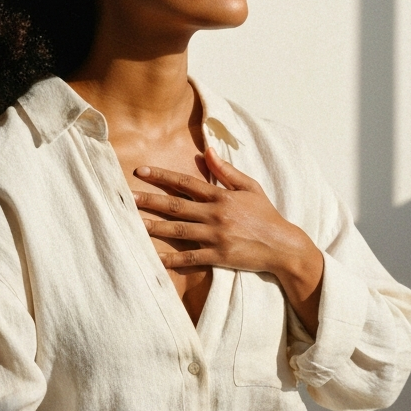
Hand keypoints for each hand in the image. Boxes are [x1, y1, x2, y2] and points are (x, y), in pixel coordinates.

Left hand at [132, 148, 323, 330]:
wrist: (283, 246)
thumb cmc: (266, 215)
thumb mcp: (250, 187)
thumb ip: (226, 171)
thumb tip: (207, 150)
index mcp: (222, 196)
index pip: (186, 183)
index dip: (162, 176)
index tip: (141, 171)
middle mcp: (216, 215)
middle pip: (176, 206)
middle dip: (150, 200)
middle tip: (127, 198)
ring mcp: (216, 237)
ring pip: (179, 231)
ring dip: (154, 227)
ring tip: (133, 224)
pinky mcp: (219, 256)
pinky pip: (191, 258)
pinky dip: (172, 260)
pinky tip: (155, 259)